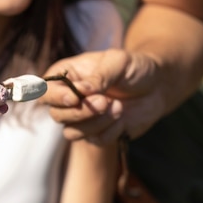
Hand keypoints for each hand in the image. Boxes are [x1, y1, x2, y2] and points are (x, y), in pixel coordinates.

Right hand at [41, 49, 165, 144]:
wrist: (158, 86)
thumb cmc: (134, 67)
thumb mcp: (119, 61)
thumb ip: (100, 75)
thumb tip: (83, 91)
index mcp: (67, 76)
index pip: (44, 90)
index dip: (54, 97)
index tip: (74, 98)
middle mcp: (69, 99)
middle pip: (57, 115)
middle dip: (81, 112)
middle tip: (105, 101)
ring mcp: (82, 119)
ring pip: (72, 132)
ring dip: (96, 123)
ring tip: (118, 106)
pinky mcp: (97, 134)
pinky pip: (95, 141)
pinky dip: (111, 130)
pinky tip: (123, 117)